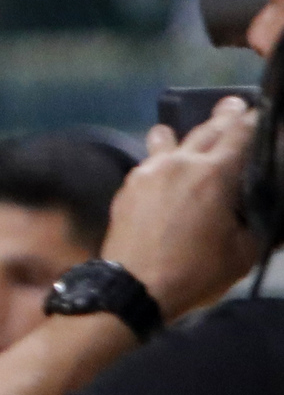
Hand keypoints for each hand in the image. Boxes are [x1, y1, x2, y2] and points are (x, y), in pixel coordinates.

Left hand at [106, 97, 266, 318]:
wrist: (130, 289)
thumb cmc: (193, 273)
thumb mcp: (244, 253)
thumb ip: (259, 223)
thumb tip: (265, 210)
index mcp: (214, 175)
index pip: (242, 132)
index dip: (256, 119)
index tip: (262, 112)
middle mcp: (179, 163)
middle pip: (207, 128)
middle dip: (225, 116)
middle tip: (235, 105)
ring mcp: (148, 172)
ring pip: (172, 139)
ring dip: (188, 132)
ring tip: (199, 129)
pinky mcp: (128, 187)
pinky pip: (151, 161)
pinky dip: (164, 156)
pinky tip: (168, 162)